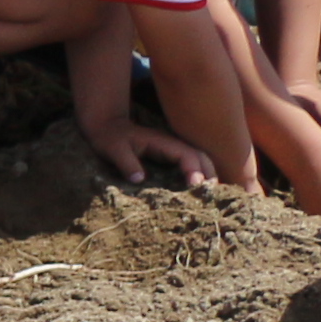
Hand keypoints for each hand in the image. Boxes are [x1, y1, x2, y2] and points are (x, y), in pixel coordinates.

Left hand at [83, 116, 225, 193]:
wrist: (106, 127)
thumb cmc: (109, 138)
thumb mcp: (114, 150)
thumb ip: (127, 163)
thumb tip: (140, 179)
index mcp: (163, 142)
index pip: (187, 155)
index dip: (194, 169)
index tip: (197, 185)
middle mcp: (172, 145)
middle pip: (200, 157)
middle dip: (209, 173)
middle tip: (214, 194)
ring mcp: (172, 151)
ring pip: (198, 161)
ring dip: (207, 175)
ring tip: (212, 194)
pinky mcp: (168, 157)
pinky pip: (188, 166)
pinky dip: (198, 176)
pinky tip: (199, 191)